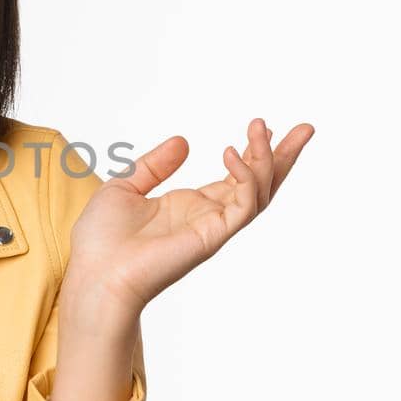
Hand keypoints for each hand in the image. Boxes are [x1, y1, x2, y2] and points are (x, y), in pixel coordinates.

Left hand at [68, 118, 314, 316]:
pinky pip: (244, 205)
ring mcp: (213, 227)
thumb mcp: (125, 187)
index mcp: (191, 206)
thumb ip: (155, 165)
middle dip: (284, 157)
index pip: (235, 177)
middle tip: (306, 128)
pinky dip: (246, 178)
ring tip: (261, 128)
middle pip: (261, 185)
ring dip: (268, 159)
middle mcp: (208, 217)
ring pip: (259, 192)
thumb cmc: (101, 241)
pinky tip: (232, 154)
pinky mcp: (212, 236)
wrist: (94, 275)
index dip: (253, 152)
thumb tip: (184, 142)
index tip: (263, 125)